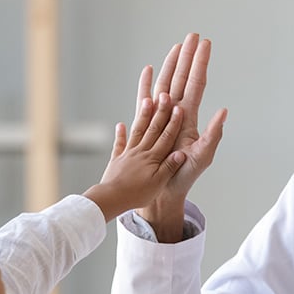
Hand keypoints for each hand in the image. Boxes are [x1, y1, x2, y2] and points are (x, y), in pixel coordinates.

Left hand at [83, 86, 185, 221]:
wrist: (112, 198)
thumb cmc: (137, 194)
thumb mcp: (158, 183)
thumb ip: (169, 167)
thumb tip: (182, 152)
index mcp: (153, 158)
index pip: (166, 137)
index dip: (174, 122)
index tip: (179, 108)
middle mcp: (141, 152)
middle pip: (153, 128)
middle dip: (160, 111)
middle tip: (165, 95)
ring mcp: (128, 154)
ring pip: (137, 131)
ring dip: (143, 115)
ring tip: (147, 100)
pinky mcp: (117, 160)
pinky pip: (119, 144)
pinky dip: (120, 134)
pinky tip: (120, 125)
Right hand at [136, 33, 226, 240]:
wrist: (163, 189)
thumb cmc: (184, 174)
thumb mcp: (203, 156)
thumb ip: (213, 134)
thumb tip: (224, 111)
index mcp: (189, 117)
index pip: (196, 83)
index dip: (200, 63)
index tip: (205, 44)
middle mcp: (175, 112)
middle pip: (181, 78)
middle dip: (187, 57)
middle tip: (192, 36)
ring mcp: (160, 116)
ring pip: (165, 83)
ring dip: (170, 64)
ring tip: (176, 46)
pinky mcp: (146, 123)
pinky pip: (144, 99)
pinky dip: (145, 84)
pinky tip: (148, 69)